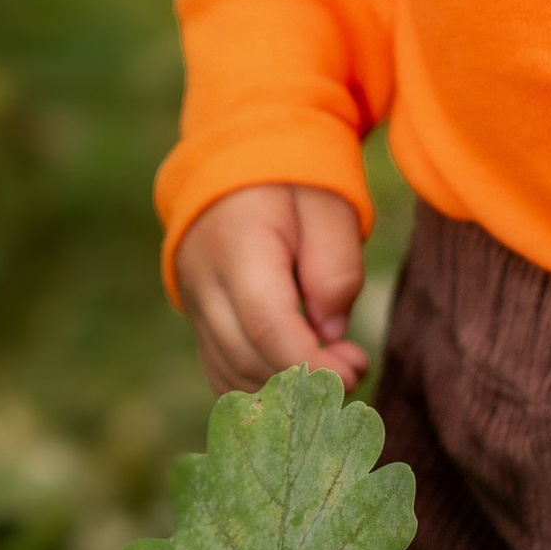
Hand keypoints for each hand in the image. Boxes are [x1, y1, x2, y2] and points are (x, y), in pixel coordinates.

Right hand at [177, 184, 369, 394]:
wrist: (241, 158)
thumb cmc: (295, 181)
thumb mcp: (330, 208)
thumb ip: (335, 270)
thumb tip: (330, 333)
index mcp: (235, 245)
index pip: (265, 324)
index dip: (311, 362)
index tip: (355, 370)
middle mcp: (202, 280)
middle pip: (245, 357)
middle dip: (305, 382)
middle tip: (356, 369)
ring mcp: (193, 302)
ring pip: (230, 373)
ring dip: (285, 391)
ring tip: (334, 372)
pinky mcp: (198, 318)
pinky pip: (221, 371)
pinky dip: (260, 388)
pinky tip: (301, 382)